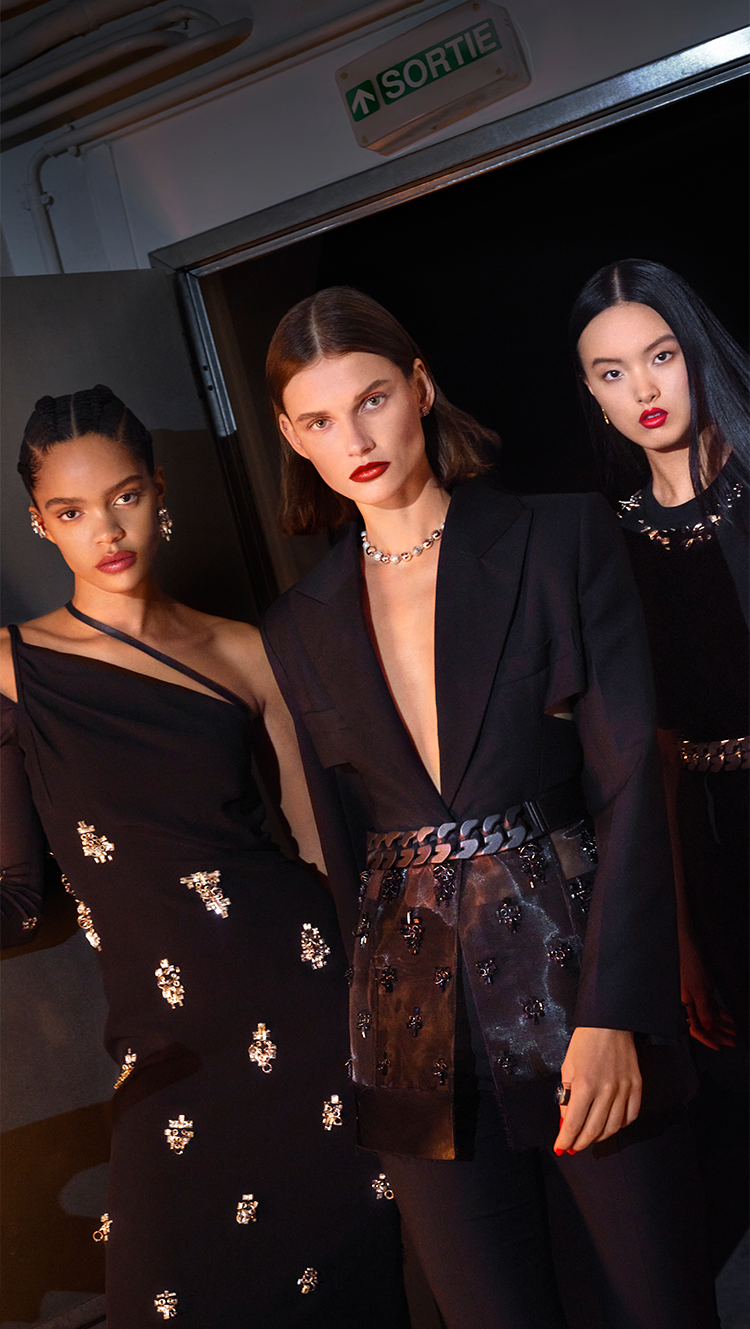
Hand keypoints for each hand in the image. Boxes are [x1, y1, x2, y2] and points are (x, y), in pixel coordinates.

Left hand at [553, 1027, 640, 1155]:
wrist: (610, 1024)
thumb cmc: (585, 1042)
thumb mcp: (568, 1068)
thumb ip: (566, 1097)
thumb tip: (566, 1121)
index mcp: (585, 1085)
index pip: (574, 1124)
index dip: (566, 1140)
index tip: (560, 1147)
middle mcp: (606, 1091)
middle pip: (593, 1131)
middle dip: (580, 1143)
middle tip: (573, 1146)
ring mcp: (624, 1090)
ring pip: (613, 1127)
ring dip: (599, 1137)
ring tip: (589, 1138)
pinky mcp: (636, 1087)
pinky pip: (630, 1116)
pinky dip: (620, 1126)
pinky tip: (610, 1125)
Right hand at [679, 930, 734, 1050]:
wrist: (686, 945)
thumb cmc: (689, 965)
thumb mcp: (698, 990)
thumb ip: (703, 1010)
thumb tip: (708, 1027)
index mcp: (684, 1005)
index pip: (695, 1029)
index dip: (708, 1039)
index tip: (720, 1047)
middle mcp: (689, 1004)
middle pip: (704, 1025)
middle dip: (719, 1034)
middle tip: (733, 1042)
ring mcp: (695, 997)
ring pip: (709, 1016)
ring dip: (722, 1025)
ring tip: (734, 1033)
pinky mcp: (700, 990)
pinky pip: (711, 1006)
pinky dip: (720, 1013)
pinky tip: (729, 1018)